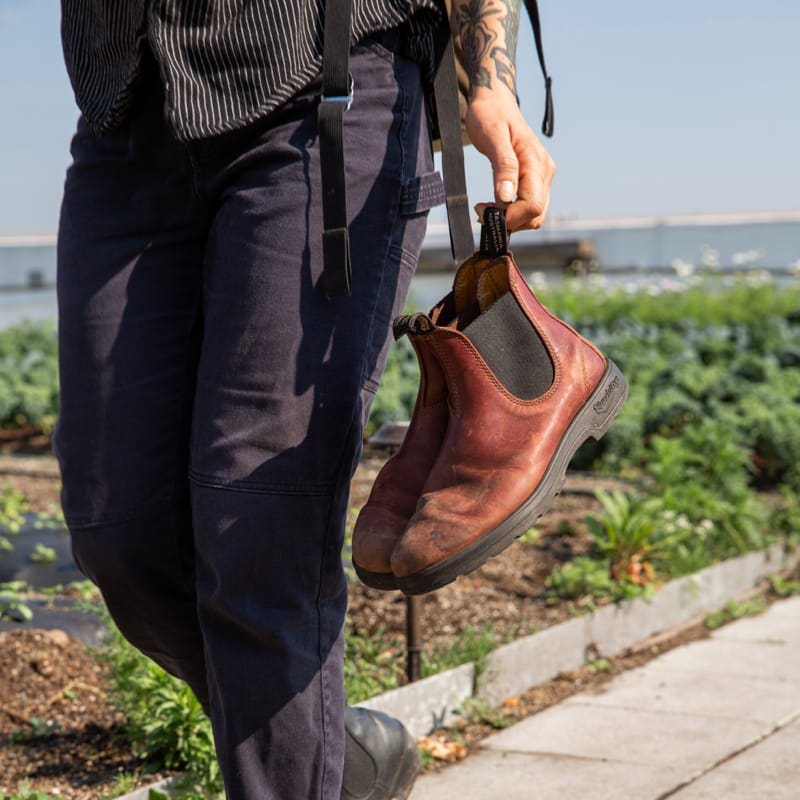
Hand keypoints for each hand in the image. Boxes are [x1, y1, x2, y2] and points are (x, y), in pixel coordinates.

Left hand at [465, 89, 555, 231]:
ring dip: (510, 219)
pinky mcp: (536, 179)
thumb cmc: (489, 115)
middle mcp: (544, 171)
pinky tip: (494, 204)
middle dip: (509, 221)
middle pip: (536, 215)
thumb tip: (506, 198)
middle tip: (481, 210)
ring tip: (486, 206)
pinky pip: (529, 205)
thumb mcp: (492, 137)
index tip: (484, 210)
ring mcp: (542, 176)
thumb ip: (503, 167)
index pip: (533, 206)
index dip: (510, 217)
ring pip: (534, 214)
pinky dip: (512, 212)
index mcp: (535, 162)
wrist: (495, 102)